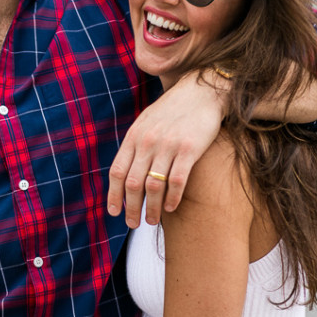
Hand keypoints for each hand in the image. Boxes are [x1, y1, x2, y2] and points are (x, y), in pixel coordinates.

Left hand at [108, 70, 228, 227]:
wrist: (202, 91)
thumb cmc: (173, 110)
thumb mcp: (146, 122)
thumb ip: (135, 145)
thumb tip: (124, 173)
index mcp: (134, 136)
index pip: (117, 172)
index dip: (113, 195)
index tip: (114, 212)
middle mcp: (148, 142)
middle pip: (133, 184)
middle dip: (131, 208)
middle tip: (132, 224)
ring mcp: (168, 145)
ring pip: (154, 186)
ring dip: (151, 208)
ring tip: (151, 221)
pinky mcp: (190, 149)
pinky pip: (177, 181)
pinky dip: (172, 198)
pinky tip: (170, 208)